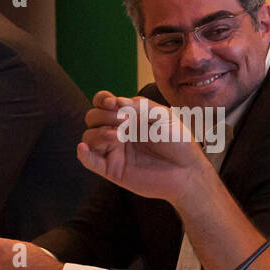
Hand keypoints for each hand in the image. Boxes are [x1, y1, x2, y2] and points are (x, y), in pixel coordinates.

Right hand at [76, 91, 212, 206]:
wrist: (187, 170)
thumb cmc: (177, 141)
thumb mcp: (162, 115)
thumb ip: (139, 106)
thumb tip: (115, 102)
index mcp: (128, 116)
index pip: (102, 103)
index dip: (102, 100)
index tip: (114, 104)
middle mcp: (117, 131)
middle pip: (92, 117)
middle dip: (104, 116)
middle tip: (124, 123)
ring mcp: (114, 150)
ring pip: (89, 137)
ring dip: (99, 133)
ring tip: (119, 137)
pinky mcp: (112, 169)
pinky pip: (90, 161)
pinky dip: (83, 154)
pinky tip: (83, 148)